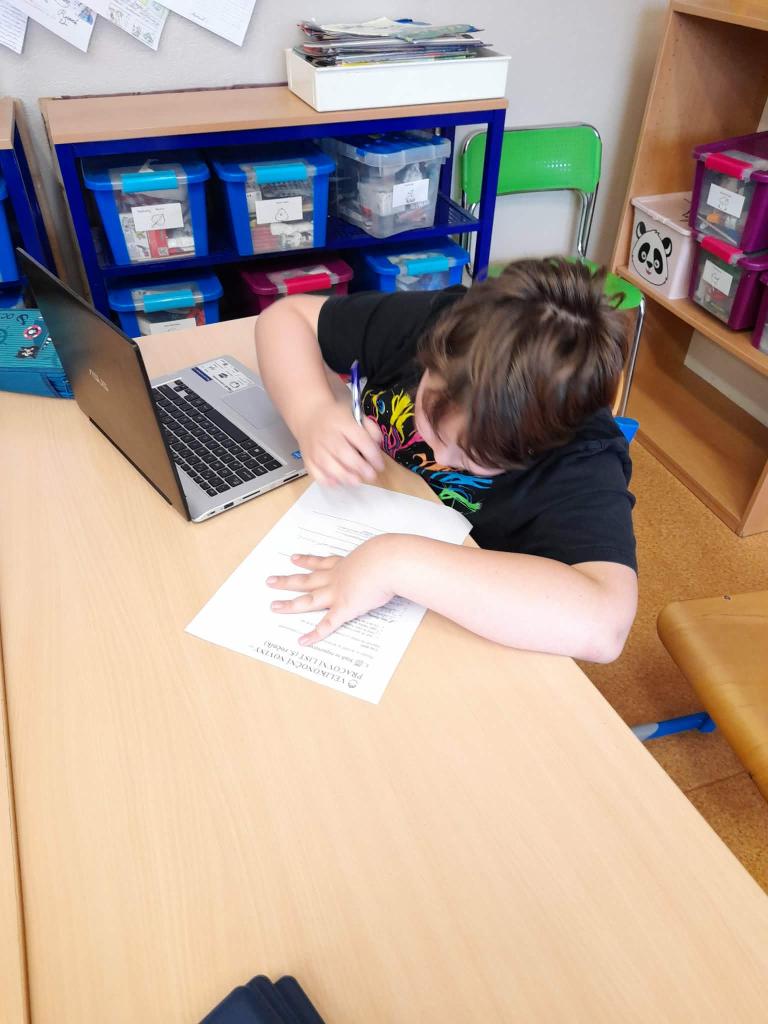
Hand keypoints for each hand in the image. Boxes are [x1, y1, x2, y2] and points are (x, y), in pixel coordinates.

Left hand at [266, 537, 395, 644]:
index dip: (307, 561)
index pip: (321, 562)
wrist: (387, 562)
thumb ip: (380, 558)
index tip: (294, 559)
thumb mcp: (381, 553)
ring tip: (274, 606)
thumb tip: (390, 558)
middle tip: (270, 581)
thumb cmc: (388, 556)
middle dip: (287, 581)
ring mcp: (337, 594)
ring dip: (290, 605)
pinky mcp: (344, 610)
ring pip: (307, 600)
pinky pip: (326, 625)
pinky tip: (303, 641)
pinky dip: (315, 635)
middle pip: (306, 580)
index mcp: (345, 564)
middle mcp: (336, 578)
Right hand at [296, 399, 383, 486]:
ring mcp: (316, 449)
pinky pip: (317, 473)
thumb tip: (377, 446)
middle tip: (371, 475)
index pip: (360, 439)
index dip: (373, 455)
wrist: (309, 416)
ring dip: (346, 477)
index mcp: (342, 422)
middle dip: (361, 468)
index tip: (380, 465)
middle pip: (345, 454)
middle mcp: (328, 436)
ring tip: (357, 481)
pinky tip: (338, 481)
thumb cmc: (336, 418)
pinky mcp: (308, 459)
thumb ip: (371, 429)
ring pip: (329, 466)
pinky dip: (328, 481)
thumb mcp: (356, 415)